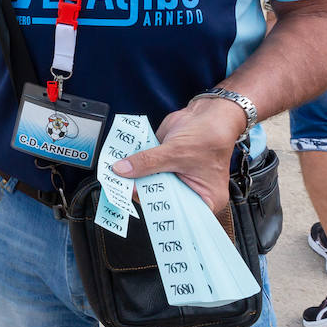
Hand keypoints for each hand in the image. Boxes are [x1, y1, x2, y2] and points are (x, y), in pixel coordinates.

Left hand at [110, 98, 245, 212]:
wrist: (209, 112)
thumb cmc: (209, 134)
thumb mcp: (176, 151)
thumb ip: (147, 162)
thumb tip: (122, 171)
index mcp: (205, 200)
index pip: (176, 214)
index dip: (153, 209)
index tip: (132, 201)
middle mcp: (190, 193)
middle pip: (160, 201)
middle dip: (140, 192)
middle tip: (119, 188)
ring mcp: (176, 179)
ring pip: (151, 184)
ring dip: (135, 179)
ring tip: (116, 176)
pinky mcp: (165, 165)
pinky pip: (148, 170)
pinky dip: (136, 167)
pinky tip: (122, 165)